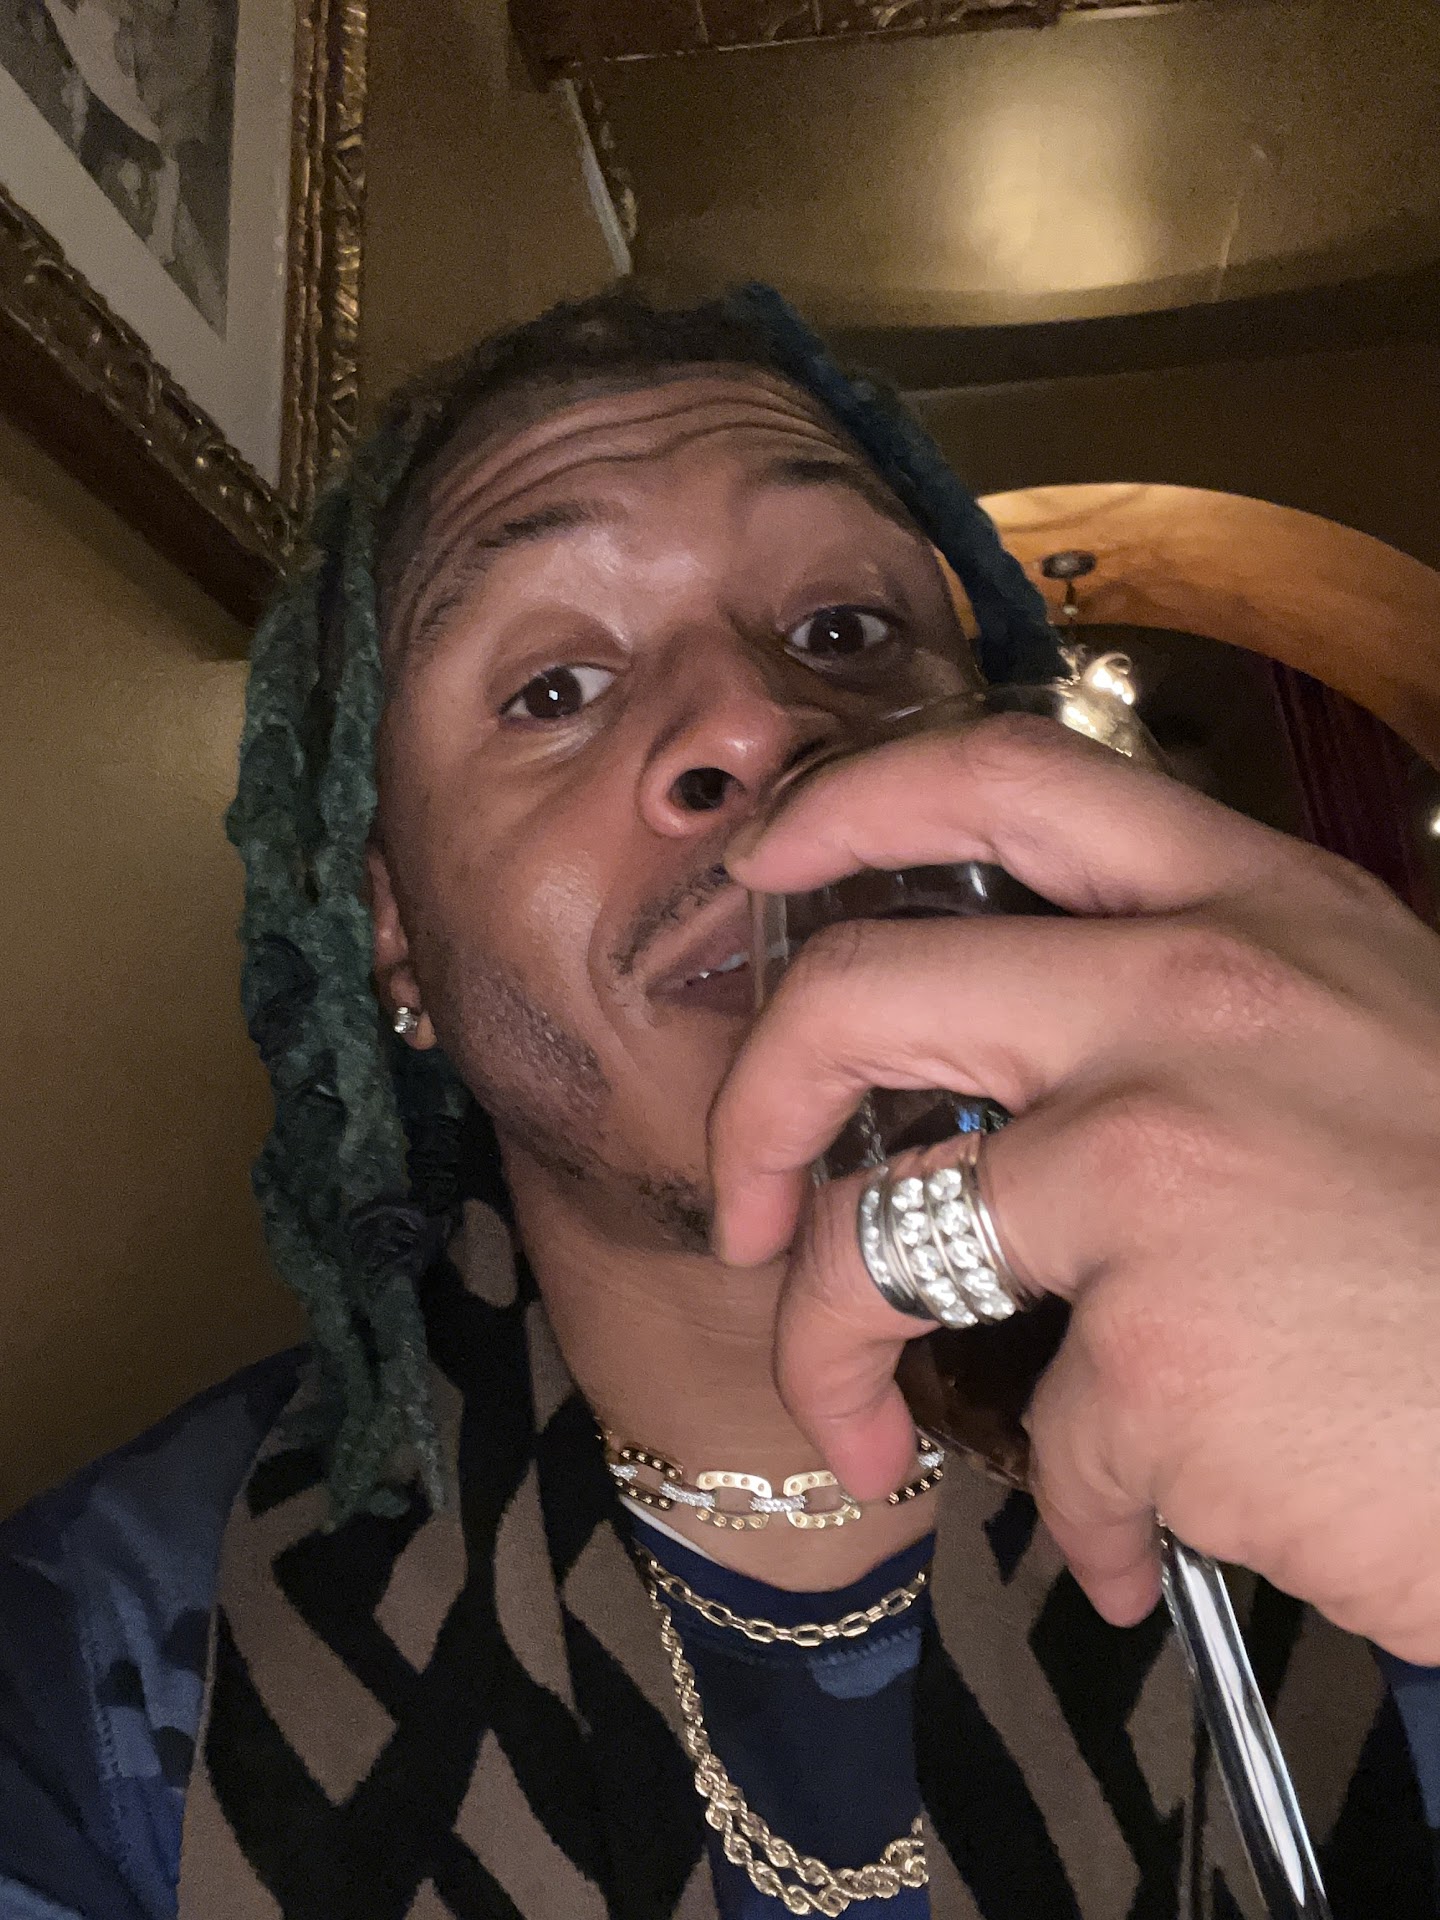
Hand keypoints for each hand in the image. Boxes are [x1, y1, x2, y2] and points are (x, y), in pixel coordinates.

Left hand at [710, 715, 1439, 1663]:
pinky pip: (1043, 1438)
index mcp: (1258, 914)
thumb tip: (1021, 1077)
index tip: (765, 865)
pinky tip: (1143, 1541)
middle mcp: (1196, 1007)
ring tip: (873, 1443)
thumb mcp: (1375, 1046)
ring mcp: (1162, 1172)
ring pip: (872, 1244)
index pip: (1005, 779)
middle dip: (750, 1109)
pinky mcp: (1159, 1353)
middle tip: (740, 1213)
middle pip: (858, 996)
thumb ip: (1210, 1016)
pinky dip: (1074, 1509)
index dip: (849, 806)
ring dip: (833, 1363)